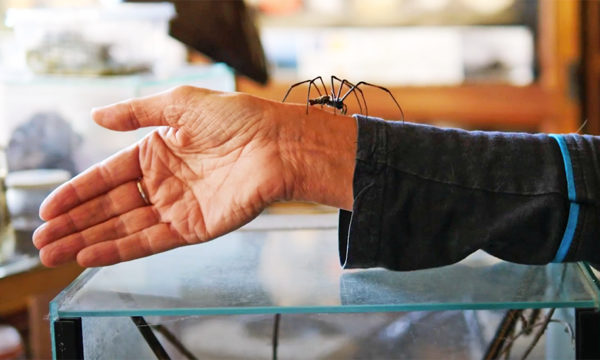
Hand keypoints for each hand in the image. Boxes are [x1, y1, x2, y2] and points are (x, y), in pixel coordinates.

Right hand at [33, 86, 356, 266]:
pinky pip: (150, 242)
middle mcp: (164, 183)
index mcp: (158, 153)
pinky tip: (90, 256)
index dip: (77, 192)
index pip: (107, 177)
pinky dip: (119, 250)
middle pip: (110, 207)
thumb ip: (137, 113)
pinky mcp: (194, 229)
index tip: (48, 208)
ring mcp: (177, 207)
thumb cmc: (238, 119)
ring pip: (124, 228)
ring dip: (88, 241)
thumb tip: (96, 116)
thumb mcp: (181, 104)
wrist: (279, 146)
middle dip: (75, 223)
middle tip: (42, 240)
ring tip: (53, 253)